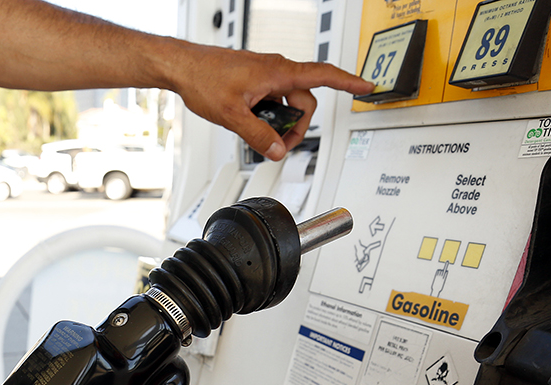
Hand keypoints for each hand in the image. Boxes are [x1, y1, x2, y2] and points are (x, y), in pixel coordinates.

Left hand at [166, 44, 372, 159]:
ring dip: (281, 121)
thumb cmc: (204, 79)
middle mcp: (275, 69)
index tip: (367, 86)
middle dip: (298, 125)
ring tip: (260, 134)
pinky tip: (251, 122)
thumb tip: (277, 151)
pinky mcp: (255, 79)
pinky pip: (273, 98)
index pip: (323, 75)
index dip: (348, 83)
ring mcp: (265, 74)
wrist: (183, 67)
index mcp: (277, 73)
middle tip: (279, 145)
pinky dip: (269, 113)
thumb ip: (258, 136)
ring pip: (288, 101)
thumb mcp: (233, 116)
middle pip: (305, 100)